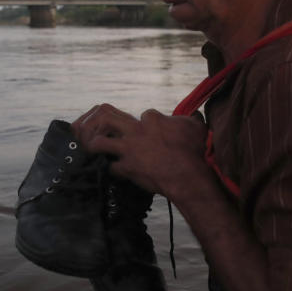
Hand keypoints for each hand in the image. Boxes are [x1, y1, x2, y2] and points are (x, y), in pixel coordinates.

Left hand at [72, 104, 208, 198]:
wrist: (188, 176)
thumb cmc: (193, 151)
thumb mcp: (196, 128)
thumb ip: (192, 119)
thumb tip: (196, 114)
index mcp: (151, 119)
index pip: (139, 115)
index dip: (140, 122)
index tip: (141, 131)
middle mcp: (136, 131)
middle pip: (106, 118)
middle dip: (100, 124)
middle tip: (102, 132)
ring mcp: (129, 149)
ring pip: (100, 142)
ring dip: (95, 146)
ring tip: (95, 150)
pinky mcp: (127, 168)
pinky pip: (111, 167)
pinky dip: (112, 169)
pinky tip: (115, 171)